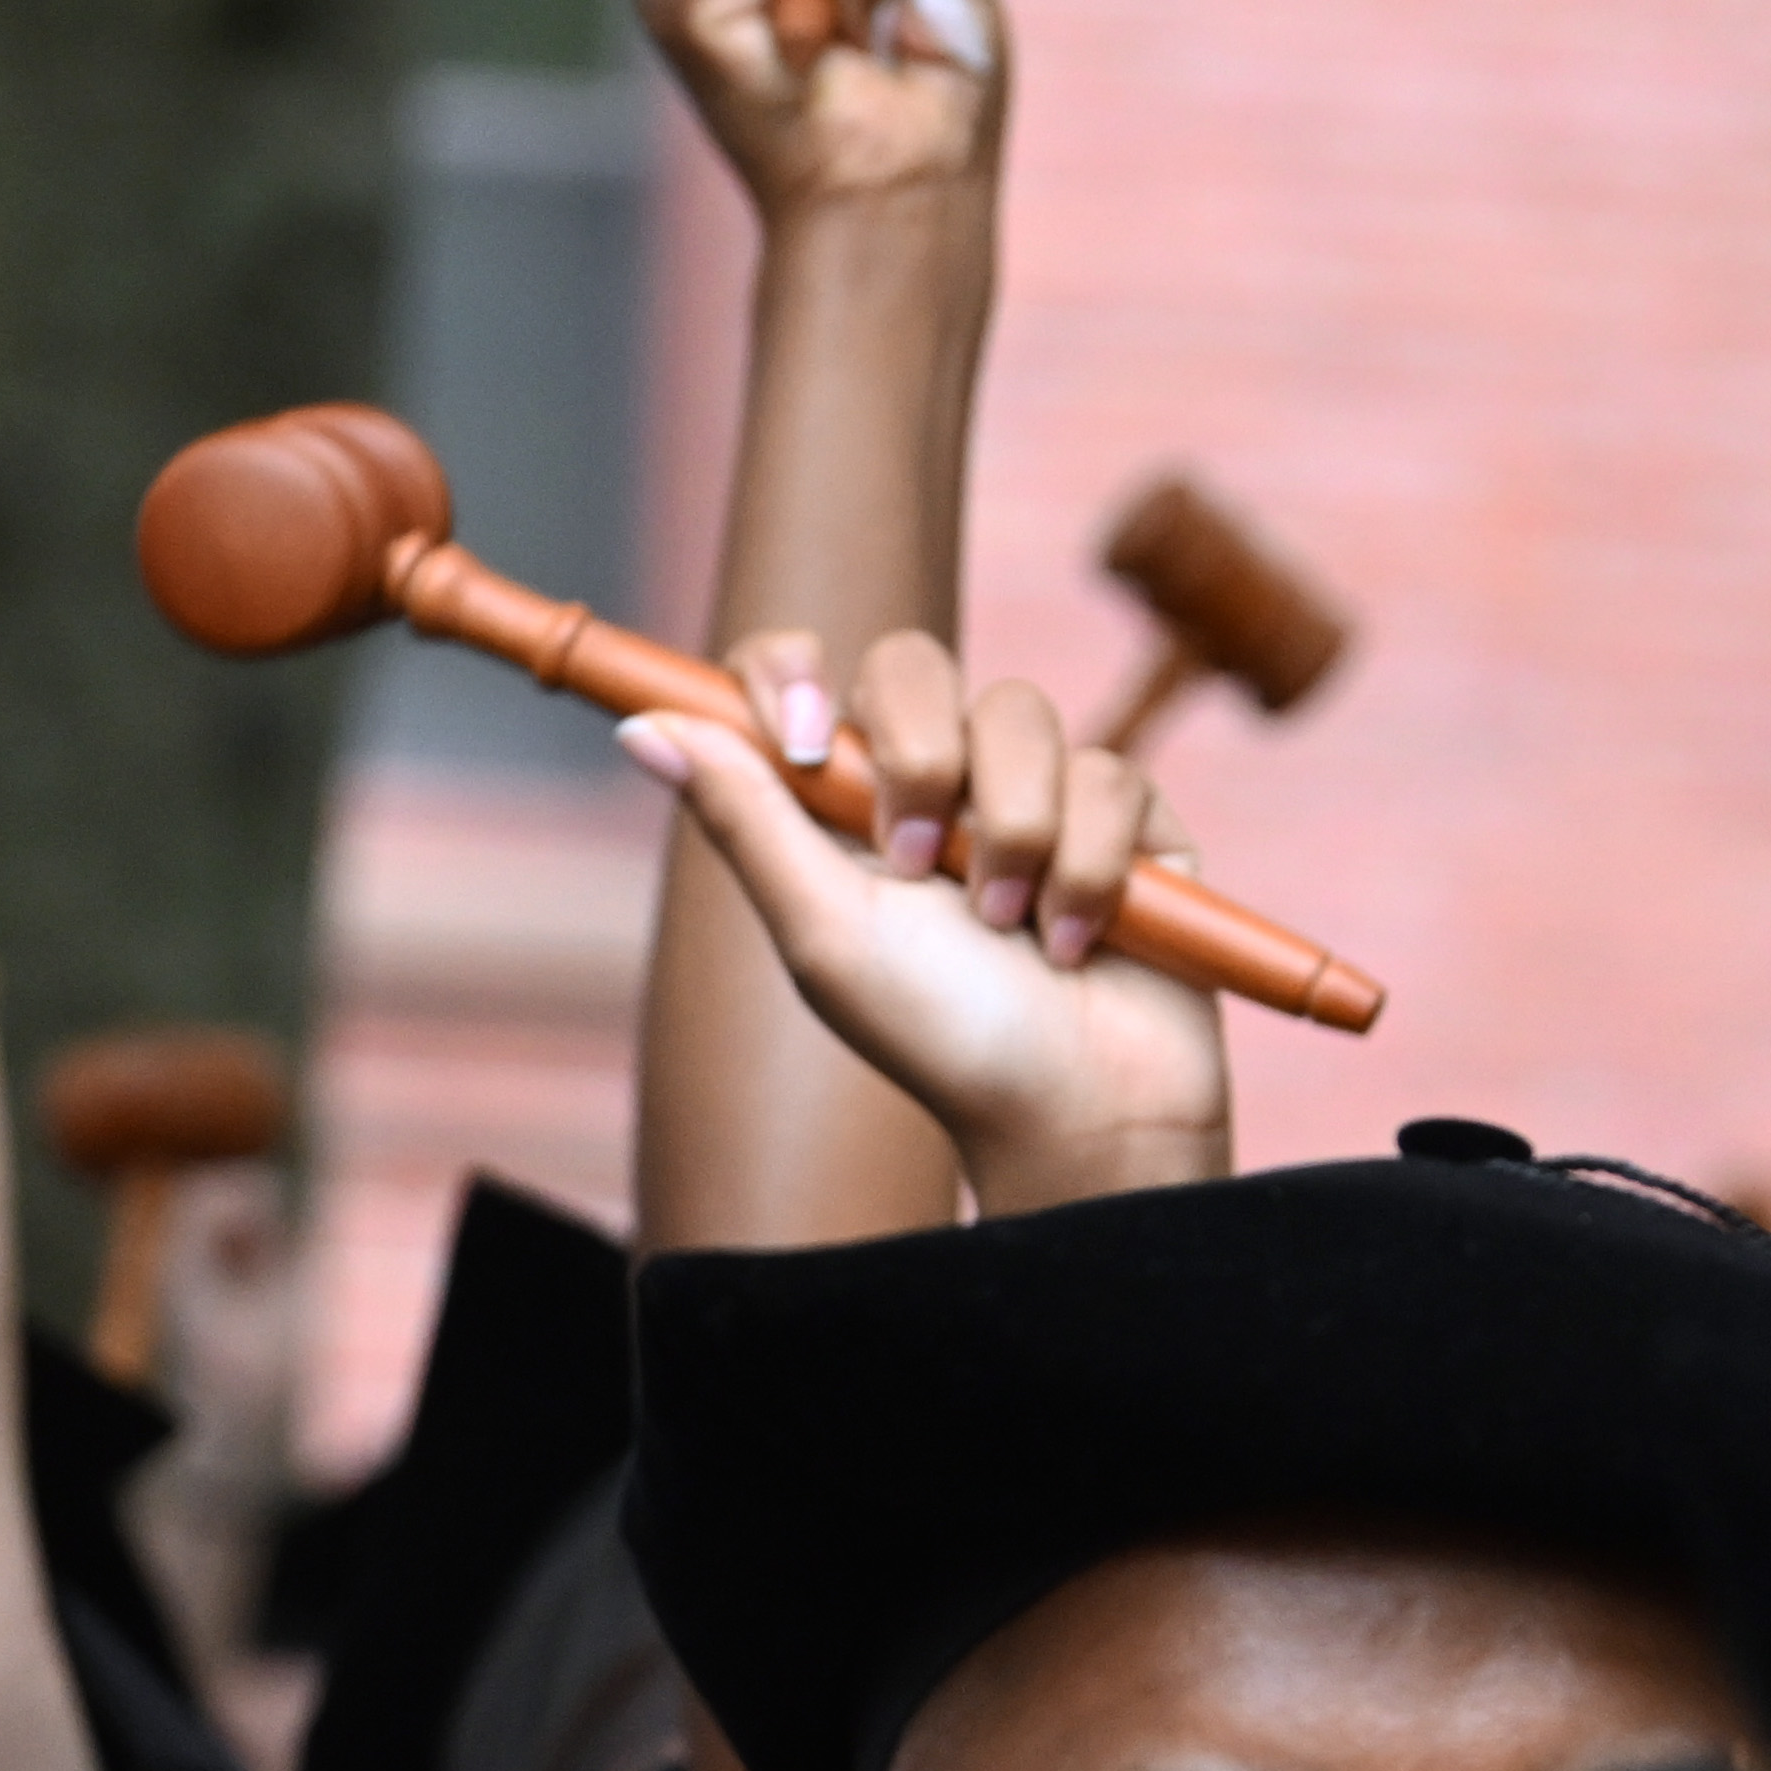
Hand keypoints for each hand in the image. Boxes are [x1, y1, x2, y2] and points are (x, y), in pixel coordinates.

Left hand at [624, 632, 1223, 1210]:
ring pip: (1021, 711)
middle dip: (921, 761)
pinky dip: (1088, 867)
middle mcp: (938, 779)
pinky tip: (1081, 939)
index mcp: (844, 804)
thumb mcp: (823, 930)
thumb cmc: (941, 1035)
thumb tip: (638, 726)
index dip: (790, 673)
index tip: (807, 741)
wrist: (1078, 1108)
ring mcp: (1038, 787)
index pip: (797, 672)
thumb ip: (745, 817)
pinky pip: (1111, 771)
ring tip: (1011, 930)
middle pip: (912, 662)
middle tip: (919, 868)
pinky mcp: (1132, 813)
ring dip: (1011, 832)